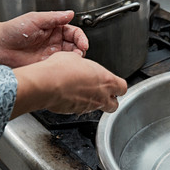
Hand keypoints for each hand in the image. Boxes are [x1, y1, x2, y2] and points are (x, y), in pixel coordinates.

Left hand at [0, 11, 88, 66]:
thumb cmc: (13, 30)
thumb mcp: (35, 19)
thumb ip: (54, 18)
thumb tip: (70, 13)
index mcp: (54, 29)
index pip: (74, 32)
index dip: (80, 38)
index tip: (83, 43)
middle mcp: (54, 42)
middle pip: (75, 45)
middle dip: (80, 49)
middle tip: (80, 53)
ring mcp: (51, 54)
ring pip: (69, 57)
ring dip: (74, 59)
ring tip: (74, 61)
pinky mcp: (46, 65)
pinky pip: (60, 67)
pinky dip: (65, 68)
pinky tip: (65, 67)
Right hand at [11, 52, 126, 117]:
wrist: (46, 84)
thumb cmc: (61, 70)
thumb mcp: (75, 58)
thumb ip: (84, 65)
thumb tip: (80, 64)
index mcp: (106, 80)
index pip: (123, 88)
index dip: (118, 86)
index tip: (115, 84)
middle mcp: (100, 96)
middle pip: (115, 105)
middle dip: (111, 100)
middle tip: (104, 94)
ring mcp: (89, 106)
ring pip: (99, 109)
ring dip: (95, 102)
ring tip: (84, 93)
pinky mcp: (76, 112)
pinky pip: (82, 110)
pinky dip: (79, 105)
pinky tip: (71, 96)